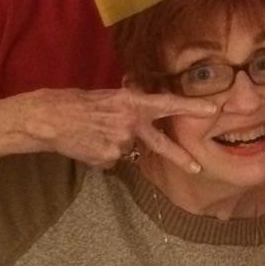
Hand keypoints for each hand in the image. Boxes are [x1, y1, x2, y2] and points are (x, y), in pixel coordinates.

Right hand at [18, 88, 216, 170]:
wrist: (51, 117)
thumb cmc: (80, 103)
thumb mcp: (111, 97)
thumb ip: (132, 106)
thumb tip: (148, 115)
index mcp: (133, 102)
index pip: (168, 104)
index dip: (191, 107)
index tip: (214, 110)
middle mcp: (130, 123)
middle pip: (160, 144)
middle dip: (180, 157)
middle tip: (198, 168)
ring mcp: (120, 143)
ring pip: (128, 150)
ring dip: (116, 145)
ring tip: (96, 134)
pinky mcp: (108, 158)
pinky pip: (113, 159)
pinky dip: (104, 154)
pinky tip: (90, 144)